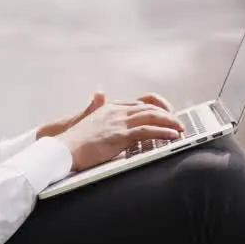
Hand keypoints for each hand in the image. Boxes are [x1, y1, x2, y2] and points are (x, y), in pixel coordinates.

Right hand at [36, 91, 175, 139]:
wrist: (62, 150)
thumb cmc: (74, 141)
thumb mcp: (87, 120)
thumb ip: (96, 108)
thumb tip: (99, 93)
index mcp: (110, 107)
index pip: (141, 102)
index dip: (158, 107)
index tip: (169, 115)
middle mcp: (116, 110)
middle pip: (150, 107)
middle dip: (168, 115)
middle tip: (180, 123)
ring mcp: (118, 122)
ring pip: (152, 116)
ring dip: (170, 122)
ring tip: (181, 129)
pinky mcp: (119, 135)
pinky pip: (147, 131)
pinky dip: (163, 132)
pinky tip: (173, 136)